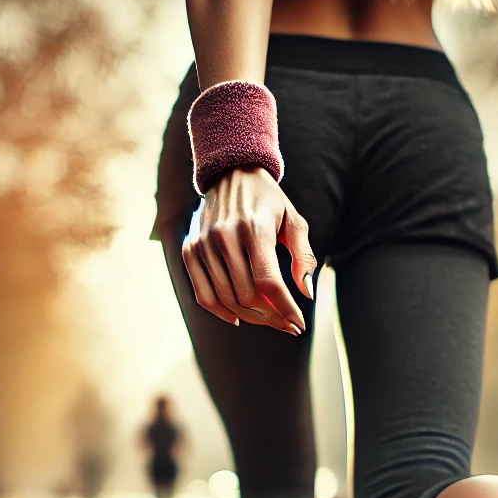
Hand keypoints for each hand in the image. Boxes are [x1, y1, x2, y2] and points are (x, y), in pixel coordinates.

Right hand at [182, 166, 317, 333]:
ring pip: (226, 299)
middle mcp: (224, 236)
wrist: (231, 173)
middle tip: (287, 323)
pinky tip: (238, 318)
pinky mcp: (191, 249)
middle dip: (271, 316)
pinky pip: (203, 294)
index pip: (269, 282)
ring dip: (251, 317)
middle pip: (247, 296)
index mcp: (254, 228)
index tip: (299, 324)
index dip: (286, 309)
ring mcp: (203, 244)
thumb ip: (304, 257)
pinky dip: (221, 312)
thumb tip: (307, 294)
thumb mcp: (294, 221)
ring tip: (268, 319)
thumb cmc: (269, 201)